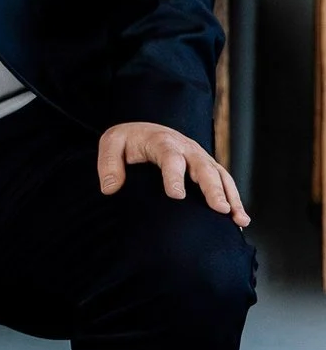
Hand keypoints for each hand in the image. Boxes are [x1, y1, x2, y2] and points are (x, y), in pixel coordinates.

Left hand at [98, 122, 249, 227]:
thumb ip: (108, 163)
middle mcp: (187, 149)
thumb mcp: (112, 143)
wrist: (145, 130)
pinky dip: (235, 199)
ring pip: (220, 176)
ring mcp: (200, 158)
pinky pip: (225, 183)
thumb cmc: (129, 140)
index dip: (174, 176)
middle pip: (204, 167)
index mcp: (163, 141)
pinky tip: (240, 220)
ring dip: (232, 197)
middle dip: (213, 189)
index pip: (170, 157)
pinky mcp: (207, 168)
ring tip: (238, 219)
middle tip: (220, 209)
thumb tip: (110, 188)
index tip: (176, 195)